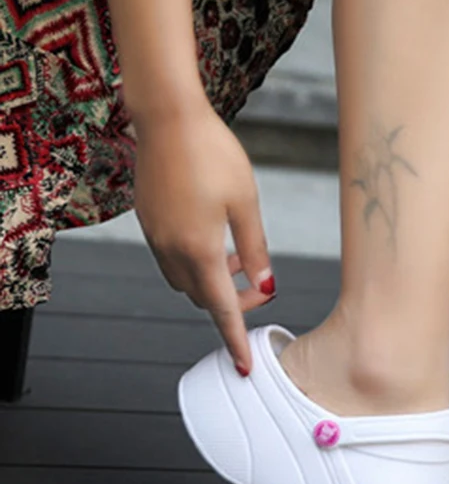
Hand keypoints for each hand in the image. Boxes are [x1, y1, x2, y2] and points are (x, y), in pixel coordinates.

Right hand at [132, 96, 274, 374]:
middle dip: (232, 302)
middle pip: (204, 298)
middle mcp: (171, 250)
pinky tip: (216, 239)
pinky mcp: (147, 222)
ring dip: (213, 281)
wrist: (168, 118)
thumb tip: (266, 285)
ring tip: (240, 256)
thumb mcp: (246, 203)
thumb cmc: (214, 154)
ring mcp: (155, 237)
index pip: (222, 309)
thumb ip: (256, 249)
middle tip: (260, 285)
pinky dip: (196, 263)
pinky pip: (172, 259)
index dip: (235, 338)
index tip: (243, 365)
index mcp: (200, 250)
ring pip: (186, 281)